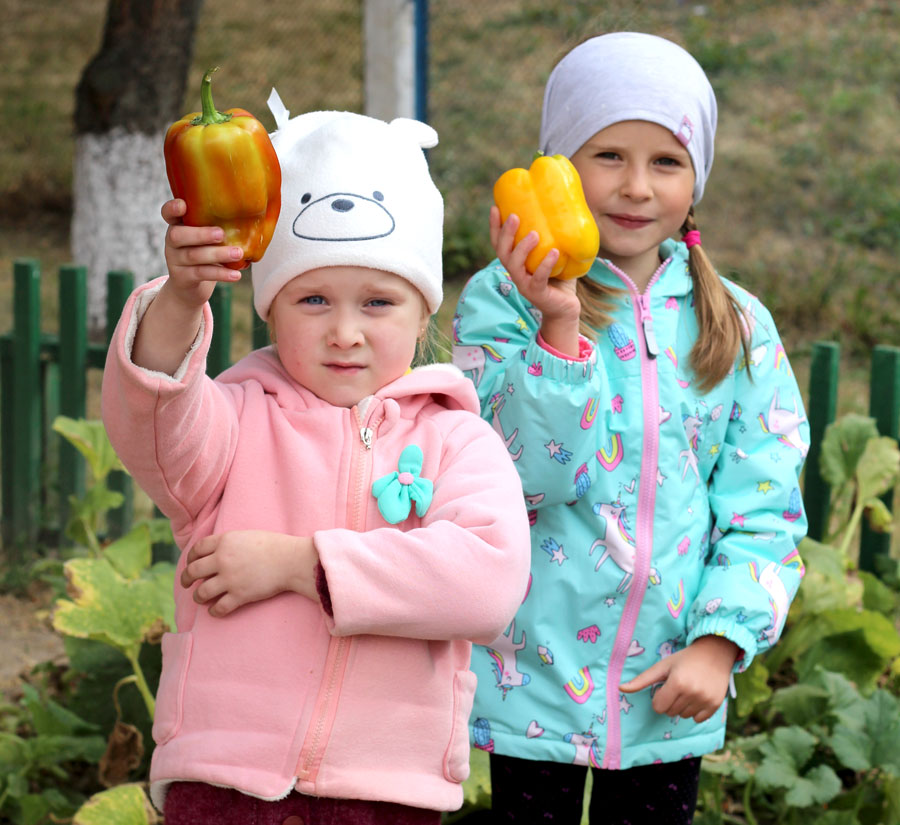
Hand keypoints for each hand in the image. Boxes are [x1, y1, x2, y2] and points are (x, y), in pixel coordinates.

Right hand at [162, 198, 245, 309]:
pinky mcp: (182, 278)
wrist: (190, 288)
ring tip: (238, 254)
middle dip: (201, 234)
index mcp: (178, 226)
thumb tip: (254, 219)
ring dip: (218, 254)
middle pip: (178, 235)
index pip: (167, 213)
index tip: (183, 205)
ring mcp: (175, 260)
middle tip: (221, 234)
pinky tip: (236, 275)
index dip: (172, 208)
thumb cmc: (205, 255)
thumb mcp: (207, 239)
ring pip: (194, 256)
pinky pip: (202, 274)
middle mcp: (172, 242)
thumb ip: (218, 227)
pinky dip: (221, 274)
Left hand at [180, 530, 319, 616]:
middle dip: (185, 579)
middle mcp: (223, 559)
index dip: (190, 558)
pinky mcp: (240, 595)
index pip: (196, 549)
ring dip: (198, 597)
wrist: (291, 560)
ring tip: (201, 598)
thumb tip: (215, 552)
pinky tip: (214, 610)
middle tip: (186, 584)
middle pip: (193, 571)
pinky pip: (218, 608)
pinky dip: (213, 611)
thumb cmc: (273, 546)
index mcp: (225, 541)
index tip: (190, 563)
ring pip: (201, 592)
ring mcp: (230, 579)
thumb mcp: (246, 535)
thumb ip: (228, 543)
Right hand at [490, 206, 581, 356]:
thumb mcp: (555, 254)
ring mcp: (525, 284)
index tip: (495, 207)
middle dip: (505, 234)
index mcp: (516, 262)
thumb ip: (555, 236)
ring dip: (522, 248)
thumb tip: (567, 205)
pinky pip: (538, 278)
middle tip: (514, 216)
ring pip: (515, 265)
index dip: (494, 227)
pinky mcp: (537, 294)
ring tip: (534, 234)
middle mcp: (516, 273)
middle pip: (502, 252)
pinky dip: (545, 264)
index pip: (498, 243)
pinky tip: (554, 252)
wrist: (566, 308)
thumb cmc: (560, 278)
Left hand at [619, 635, 739, 722]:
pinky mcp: (716, 705)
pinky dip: (695, 711)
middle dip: (670, 701)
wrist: (715, 653)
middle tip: (678, 686)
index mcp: (677, 683)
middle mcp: (692, 693)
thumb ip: (642, 680)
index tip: (665, 687)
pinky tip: (698, 695)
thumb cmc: (684, 659)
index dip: (659, 698)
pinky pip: (698, 719)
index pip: (659, 707)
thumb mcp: (662, 666)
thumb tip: (620, 689)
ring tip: (689, 689)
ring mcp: (705, 700)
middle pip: (670, 712)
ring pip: (684, 716)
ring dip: (683, 706)